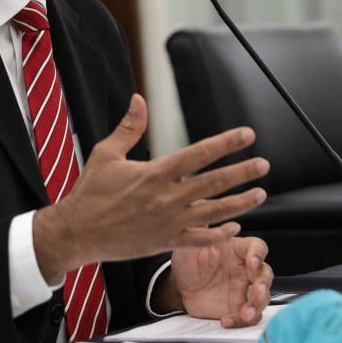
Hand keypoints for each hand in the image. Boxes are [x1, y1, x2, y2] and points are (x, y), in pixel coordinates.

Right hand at [33, 94, 268, 280]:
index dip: (225, 144)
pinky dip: (220, 234)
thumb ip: (128, 127)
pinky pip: (201, 240)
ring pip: (214, 213)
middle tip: (263, 165)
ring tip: (259, 194)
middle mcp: (166, 198)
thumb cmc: (90, 192)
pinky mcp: (165, 242)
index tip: (246, 135)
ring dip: (240, 203)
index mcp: (153, 174)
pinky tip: (235, 226)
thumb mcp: (106, 154)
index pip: (198, 155)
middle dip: (242, 172)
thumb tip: (138, 100)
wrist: (78, 232)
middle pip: (214, 183)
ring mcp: (169, 223)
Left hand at [170, 237, 273, 326]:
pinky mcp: (239, 308)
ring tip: (246, 311)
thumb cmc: (188, 260)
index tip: (251, 261)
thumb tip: (201, 203)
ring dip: (257, 305)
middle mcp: (245, 270)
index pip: (257, 247)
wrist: (178, 285)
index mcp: (237, 250)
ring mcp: (244, 290)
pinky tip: (226, 320)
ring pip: (262, 298)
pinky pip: (247, 317)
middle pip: (265, 274)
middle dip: (263, 283)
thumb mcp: (189, 244)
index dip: (258, 254)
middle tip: (256, 289)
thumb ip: (198, 228)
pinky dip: (240, 321)